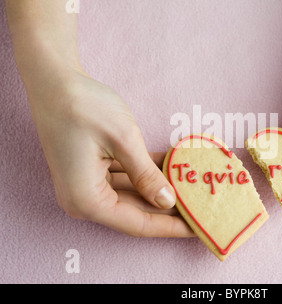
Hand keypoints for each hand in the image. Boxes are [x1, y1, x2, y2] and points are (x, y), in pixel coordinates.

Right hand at [29, 69, 193, 236]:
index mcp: (87, 200)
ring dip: (160, 190)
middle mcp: (83, 200)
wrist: (53, 81)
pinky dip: (147, 175)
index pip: (139, 224)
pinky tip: (172, 169)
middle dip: (169, 210)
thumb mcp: (124, 141)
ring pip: (132, 196)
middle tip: (201, 209)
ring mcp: (86, 185)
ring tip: (192, 189)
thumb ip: (147, 176)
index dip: (172, 227)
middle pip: (136, 212)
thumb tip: (168, 202)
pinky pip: (124, 180)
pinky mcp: (90, 171)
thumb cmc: (84, 107)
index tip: (200, 228)